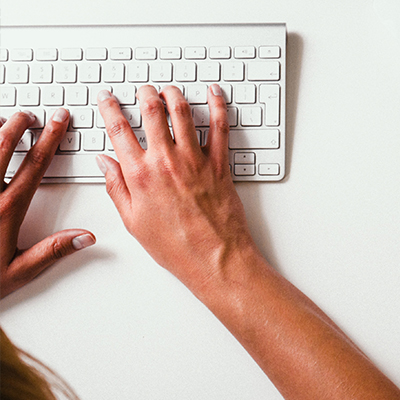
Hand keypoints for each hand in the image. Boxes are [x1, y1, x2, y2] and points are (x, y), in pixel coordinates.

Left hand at [0, 109, 94, 298]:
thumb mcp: (18, 271)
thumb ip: (53, 251)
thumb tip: (85, 237)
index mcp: (6, 209)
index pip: (35, 165)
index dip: (50, 139)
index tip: (58, 121)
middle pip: (2, 145)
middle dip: (18, 124)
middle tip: (29, 114)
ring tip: (3, 120)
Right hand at [96, 85, 256, 292]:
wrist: (214, 258)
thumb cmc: (175, 245)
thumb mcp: (133, 222)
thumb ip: (116, 188)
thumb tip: (104, 162)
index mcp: (141, 175)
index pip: (119, 129)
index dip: (109, 108)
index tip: (107, 98)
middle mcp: (166, 161)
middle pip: (151, 111)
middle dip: (144, 94)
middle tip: (142, 90)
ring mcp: (195, 159)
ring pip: (182, 111)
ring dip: (173, 94)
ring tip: (168, 90)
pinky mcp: (219, 163)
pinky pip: (220, 126)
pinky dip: (218, 104)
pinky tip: (213, 93)